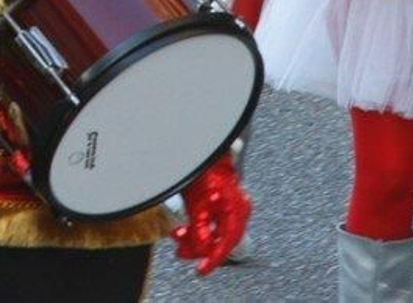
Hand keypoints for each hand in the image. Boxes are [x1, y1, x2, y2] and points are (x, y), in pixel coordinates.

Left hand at [171, 156, 250, 274]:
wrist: (200, 141)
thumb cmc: (202, 165)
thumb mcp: (197, 201)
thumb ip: (201, 227)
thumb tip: (203, 249)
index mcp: (236, 207)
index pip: (228, 240)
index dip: (214, 258)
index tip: (201, 270)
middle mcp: (236, 206)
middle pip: (219, 237)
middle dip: (198, 246)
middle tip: (180, 252)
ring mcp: (228, 202)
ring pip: (212, 229)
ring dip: (193, 235)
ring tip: (176, 236)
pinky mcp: (218, 198)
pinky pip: (209, 219)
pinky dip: (194, 225)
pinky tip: (180, 227)